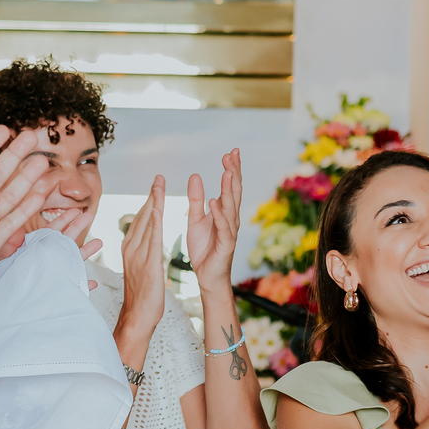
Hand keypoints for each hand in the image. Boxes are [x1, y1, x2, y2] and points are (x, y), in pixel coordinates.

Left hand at [0, 201, 101, 298]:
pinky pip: (67, 291)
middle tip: (89, 214)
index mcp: (24, 255)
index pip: (45, 234)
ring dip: (84, 253)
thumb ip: (5, 249)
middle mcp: (37, 266)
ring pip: (68, 265)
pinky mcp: (50, 298)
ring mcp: (45, 281)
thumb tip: (19, 231)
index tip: (74, 209)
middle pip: (60, 244)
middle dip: (76, 229)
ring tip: (99, 242)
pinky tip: (92, 283)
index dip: (60, 222)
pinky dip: (80, 287)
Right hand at [117, 176, 166, 357]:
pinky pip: (152, 238)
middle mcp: (132, 248)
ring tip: (160, 184)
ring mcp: (138, 255)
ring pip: (146, 223)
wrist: (137, 316)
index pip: (141, 220)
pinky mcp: (148, 264)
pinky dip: (154, 221)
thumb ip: (143, 252)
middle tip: (159, 177)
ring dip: (153, 202)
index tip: (155, 186)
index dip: (148, 201)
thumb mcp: (141, 268)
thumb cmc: (142, 296)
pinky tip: (158, 209)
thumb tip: (148, 240)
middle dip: (151, 195)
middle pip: (142, 216)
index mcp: (130, 248)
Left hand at [186, 150, 241, 291]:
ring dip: (228, 189)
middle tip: (233, 154)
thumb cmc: (204, 248)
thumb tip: (195, 176)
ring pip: (231, 206)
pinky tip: (215, 201)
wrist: (207, 276)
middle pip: (234, 192)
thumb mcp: (195, 219)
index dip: (231, 169)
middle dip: (234, 172)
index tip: (230, 152)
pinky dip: (219, 214)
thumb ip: (195, 199)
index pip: (229, 186)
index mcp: (224, 212)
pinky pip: (222, 227)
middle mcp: (230, 219)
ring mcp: (230, 231)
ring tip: (227, 172)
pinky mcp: (226, 244)